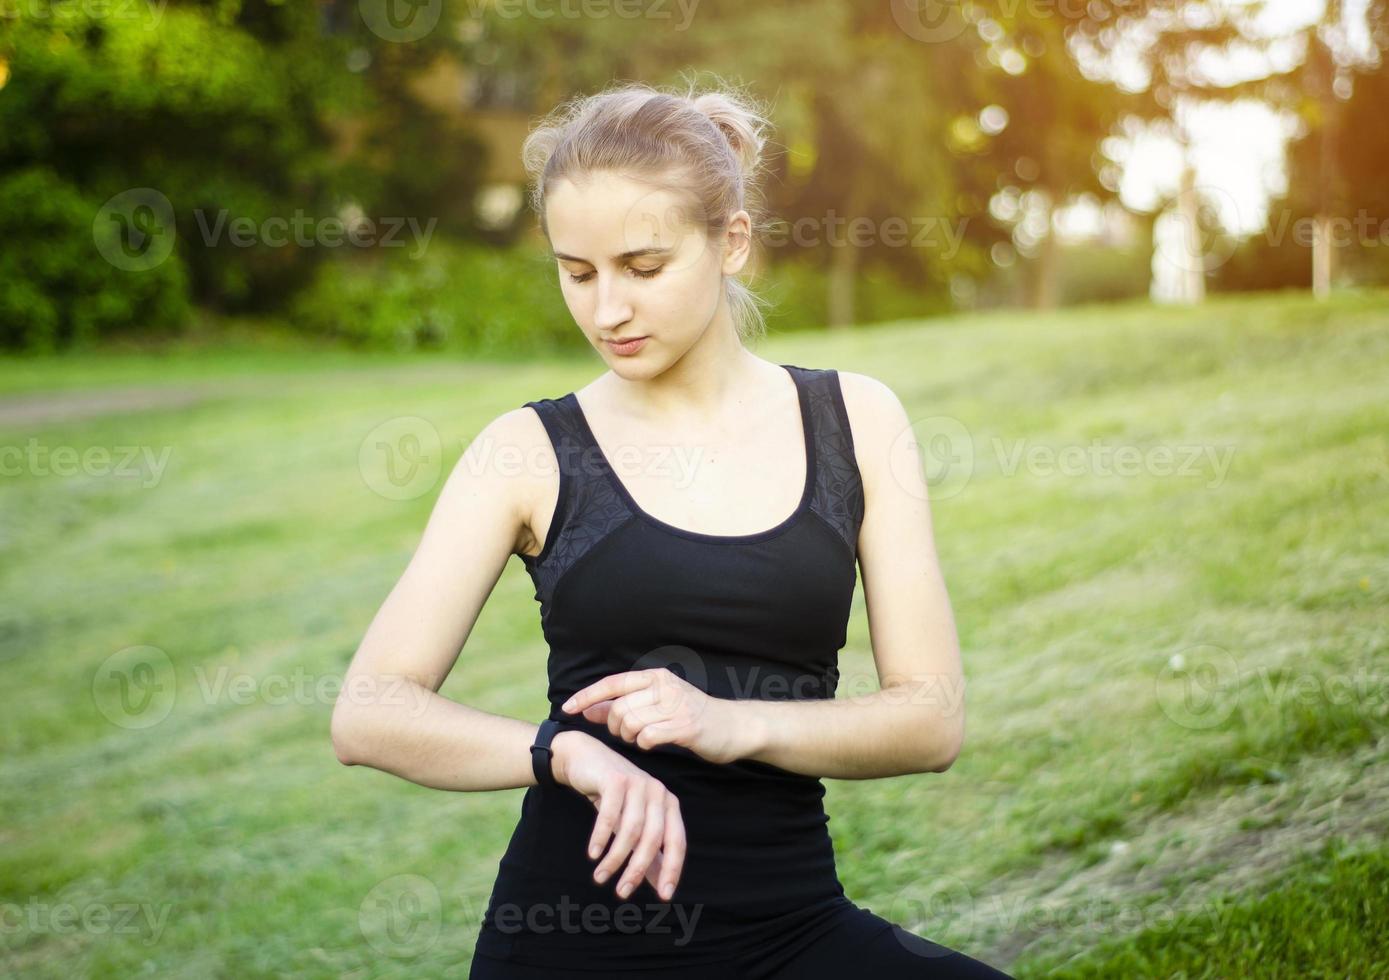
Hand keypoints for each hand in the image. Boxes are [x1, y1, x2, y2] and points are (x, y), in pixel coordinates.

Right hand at [551, 730, 685, 902]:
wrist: (584, 759)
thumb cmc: (612, 796)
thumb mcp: (632, 824)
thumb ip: (649, 853)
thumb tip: (661, 886)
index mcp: (668, 804)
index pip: (677, 842)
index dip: (672, 870)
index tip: (664, 896)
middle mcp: (658, 792)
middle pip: (653, 839)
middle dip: (637, 869)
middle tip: (622, 892)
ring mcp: (638, 783)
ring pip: (630, 830)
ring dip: (615, 858)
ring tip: (600, 876)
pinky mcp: (616, 779)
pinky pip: (610, 815)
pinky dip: (601, 837)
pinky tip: (593, 854)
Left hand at [561, 667, 746, 765]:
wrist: (734, 727)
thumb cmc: (691, 716)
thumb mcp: (657, 704)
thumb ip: (622, 706)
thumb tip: (588, 709)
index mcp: (655, 677)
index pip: (612, 683)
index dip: (586, 696)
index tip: (567, 708)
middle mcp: (664, 686)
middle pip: (619, 708)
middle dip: (615, 727)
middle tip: (627, 734)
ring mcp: (676, 705)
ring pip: (630, 724)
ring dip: (630, 737)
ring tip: (642, 738)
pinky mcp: (685, 726)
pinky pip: (648, 737)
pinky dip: (645, 744)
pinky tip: (653, 743)